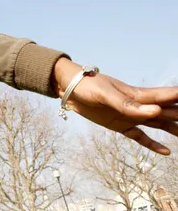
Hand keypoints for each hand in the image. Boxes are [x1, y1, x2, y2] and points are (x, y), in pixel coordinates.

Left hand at [53, 58, 177, 154]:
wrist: (70, 88)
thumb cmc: (88, 85)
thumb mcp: (105, 94)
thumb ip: (128, 104)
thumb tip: (154, 111)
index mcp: (138, 95)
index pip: (166, 97)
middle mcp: (139, 106)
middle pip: (168, 111)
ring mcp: (131, 116)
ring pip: (159, 124)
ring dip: (174, 128)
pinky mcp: (120, 126)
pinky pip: (141, 137)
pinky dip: (153, 144)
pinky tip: (166, 152)